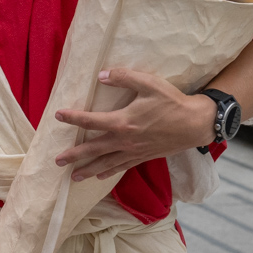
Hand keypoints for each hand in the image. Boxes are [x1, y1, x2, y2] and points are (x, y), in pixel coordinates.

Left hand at [52, 69, 214, 180]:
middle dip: (74, 155)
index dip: (73, 118)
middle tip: (57, 161)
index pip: (91, 121)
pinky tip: (100, 177)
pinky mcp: (144, 157)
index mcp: (123, 122)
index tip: (58, 116)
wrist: (195, 124)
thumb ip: (124, 77)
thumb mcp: (149, 83)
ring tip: (73, 177)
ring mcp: (134, 151)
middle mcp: (125, 140)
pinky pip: (122, 167)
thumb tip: (101, 75)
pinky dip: (109, 172)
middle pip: (93, 149)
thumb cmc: (172, 102)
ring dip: (88, 170)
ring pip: (106, 163)